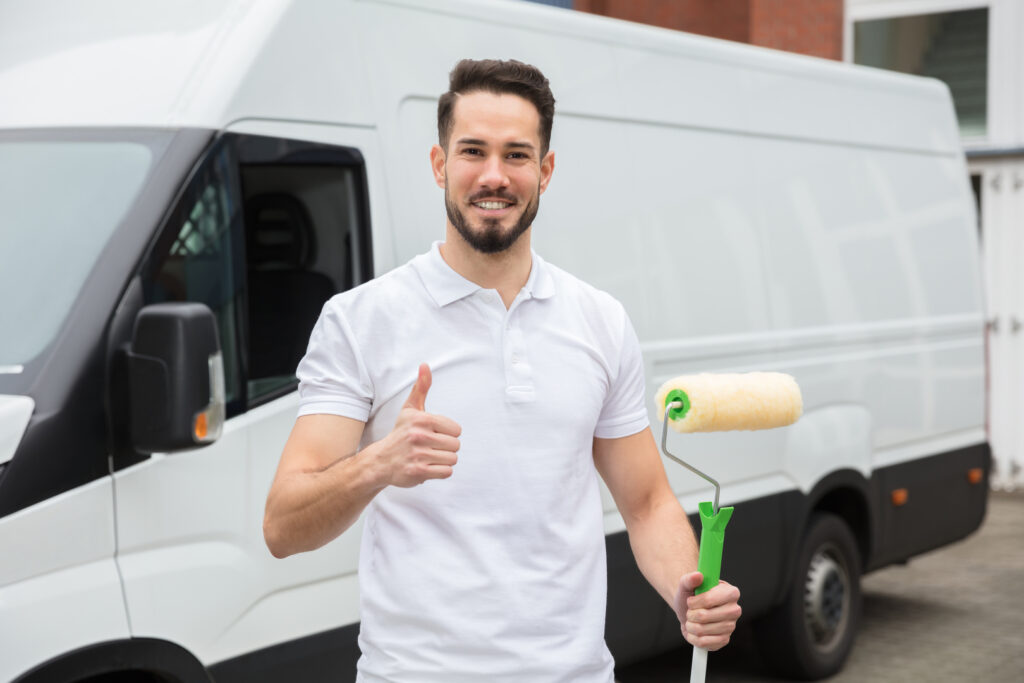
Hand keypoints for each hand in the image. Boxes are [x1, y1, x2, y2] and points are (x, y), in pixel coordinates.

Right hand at [379, 364, 461, 486]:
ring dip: (443, 460)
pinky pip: (446, 473)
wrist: (381, 461)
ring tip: (428, 457)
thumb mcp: (410, 409)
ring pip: (452, 459)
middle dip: (446, 448)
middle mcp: (419, 436)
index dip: (447, 433)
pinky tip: (427, 466)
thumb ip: (421, 388)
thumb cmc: (400, 433)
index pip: (456, 430)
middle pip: (456, 445)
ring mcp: (418, 455)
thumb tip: (425, 365)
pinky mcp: (419, 472)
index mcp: (421, 419)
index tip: (433, 434)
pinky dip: (440, 472)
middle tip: (430, 447)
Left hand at [675, 572, 741, 650]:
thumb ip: (689, 579)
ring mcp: (731, 626)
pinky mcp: (724, 640)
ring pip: (702, 630)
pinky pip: (704, 642)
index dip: (694, 602)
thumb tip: (698, 575)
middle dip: (690, 614)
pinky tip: (693, 631)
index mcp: (731, 592)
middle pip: (704, 616)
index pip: (708, 600)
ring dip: (690, 625)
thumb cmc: (691, 595)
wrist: (690, 610)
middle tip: (690, 611)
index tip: (690, 601)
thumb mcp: (686, 585)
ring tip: (691, 620)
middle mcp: (735, 610)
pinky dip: (693, 637)